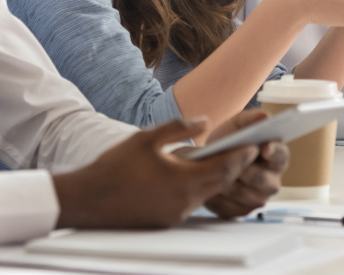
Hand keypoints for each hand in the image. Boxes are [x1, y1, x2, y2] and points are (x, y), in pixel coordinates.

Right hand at [52, 118, 257, 228]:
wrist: (89, 200)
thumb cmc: (115, 166)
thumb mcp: (147, 137)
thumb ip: (179, 127)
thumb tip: (204, 121)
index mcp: (182, 180)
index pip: (223, 167)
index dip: (241, 155)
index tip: (254, 144)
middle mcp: (184, 201)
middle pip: (221, 183)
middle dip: (235, 166)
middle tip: (249, 152)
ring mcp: (176, 214)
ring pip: (208, 194)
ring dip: (219, 179)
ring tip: (228, 161)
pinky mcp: (167, 221)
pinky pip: (193, 203)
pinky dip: (201, 189)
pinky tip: (199, 176)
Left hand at [201, 111, 289, 218]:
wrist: (210, 160)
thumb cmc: (229, 140)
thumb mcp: (237, 125)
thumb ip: (250, 119)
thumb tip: (265, 116)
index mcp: (277, 157)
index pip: (281, 156)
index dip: (274, 152)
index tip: (264, 147)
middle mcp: (272, 181)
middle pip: (263, 180)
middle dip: (244, 169)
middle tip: (227, 160)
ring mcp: (257, 198)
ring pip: (244, 195)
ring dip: (228, 183)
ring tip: (212, 171)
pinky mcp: (240, 212)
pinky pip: (230, 208)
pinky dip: (217, 197)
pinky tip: (208, 186)